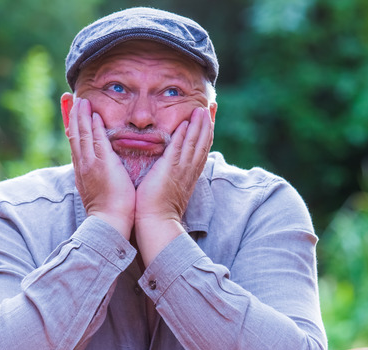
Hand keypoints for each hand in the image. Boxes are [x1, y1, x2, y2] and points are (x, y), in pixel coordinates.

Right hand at [67, 97, 134, 237]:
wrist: (110, 222)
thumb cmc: (110, 209)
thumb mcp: (100, 189)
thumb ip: (99, 176)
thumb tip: (101, 170)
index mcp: (83, 170)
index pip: (76, 143)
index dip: (73, 126)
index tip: (71, 112)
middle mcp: (83, 165)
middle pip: (74, 134)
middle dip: (72, 115)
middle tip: (70, 98)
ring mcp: (90, 164)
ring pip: (82, 134)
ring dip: (81, 116)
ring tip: (81, 100)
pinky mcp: (101, 164)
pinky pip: (95, 140)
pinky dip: (93, 126)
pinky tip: (93, 114)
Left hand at [134, 107, 213, 264]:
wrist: (156, 223)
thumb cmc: (157, 210)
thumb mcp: (168, 188)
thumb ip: (170, 175)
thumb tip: (167, 167)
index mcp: (189, 174)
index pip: (200, 148)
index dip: (205, 132)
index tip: (208, 117)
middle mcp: (189, 170)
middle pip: (203, 142)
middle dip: (207, 123)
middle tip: (211, 106)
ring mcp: (182, 169)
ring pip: (195, 142)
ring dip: (199, 124)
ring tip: (202, 108)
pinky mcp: (171, 169)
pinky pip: (180, 148)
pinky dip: (185, 134)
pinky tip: (188, 121)